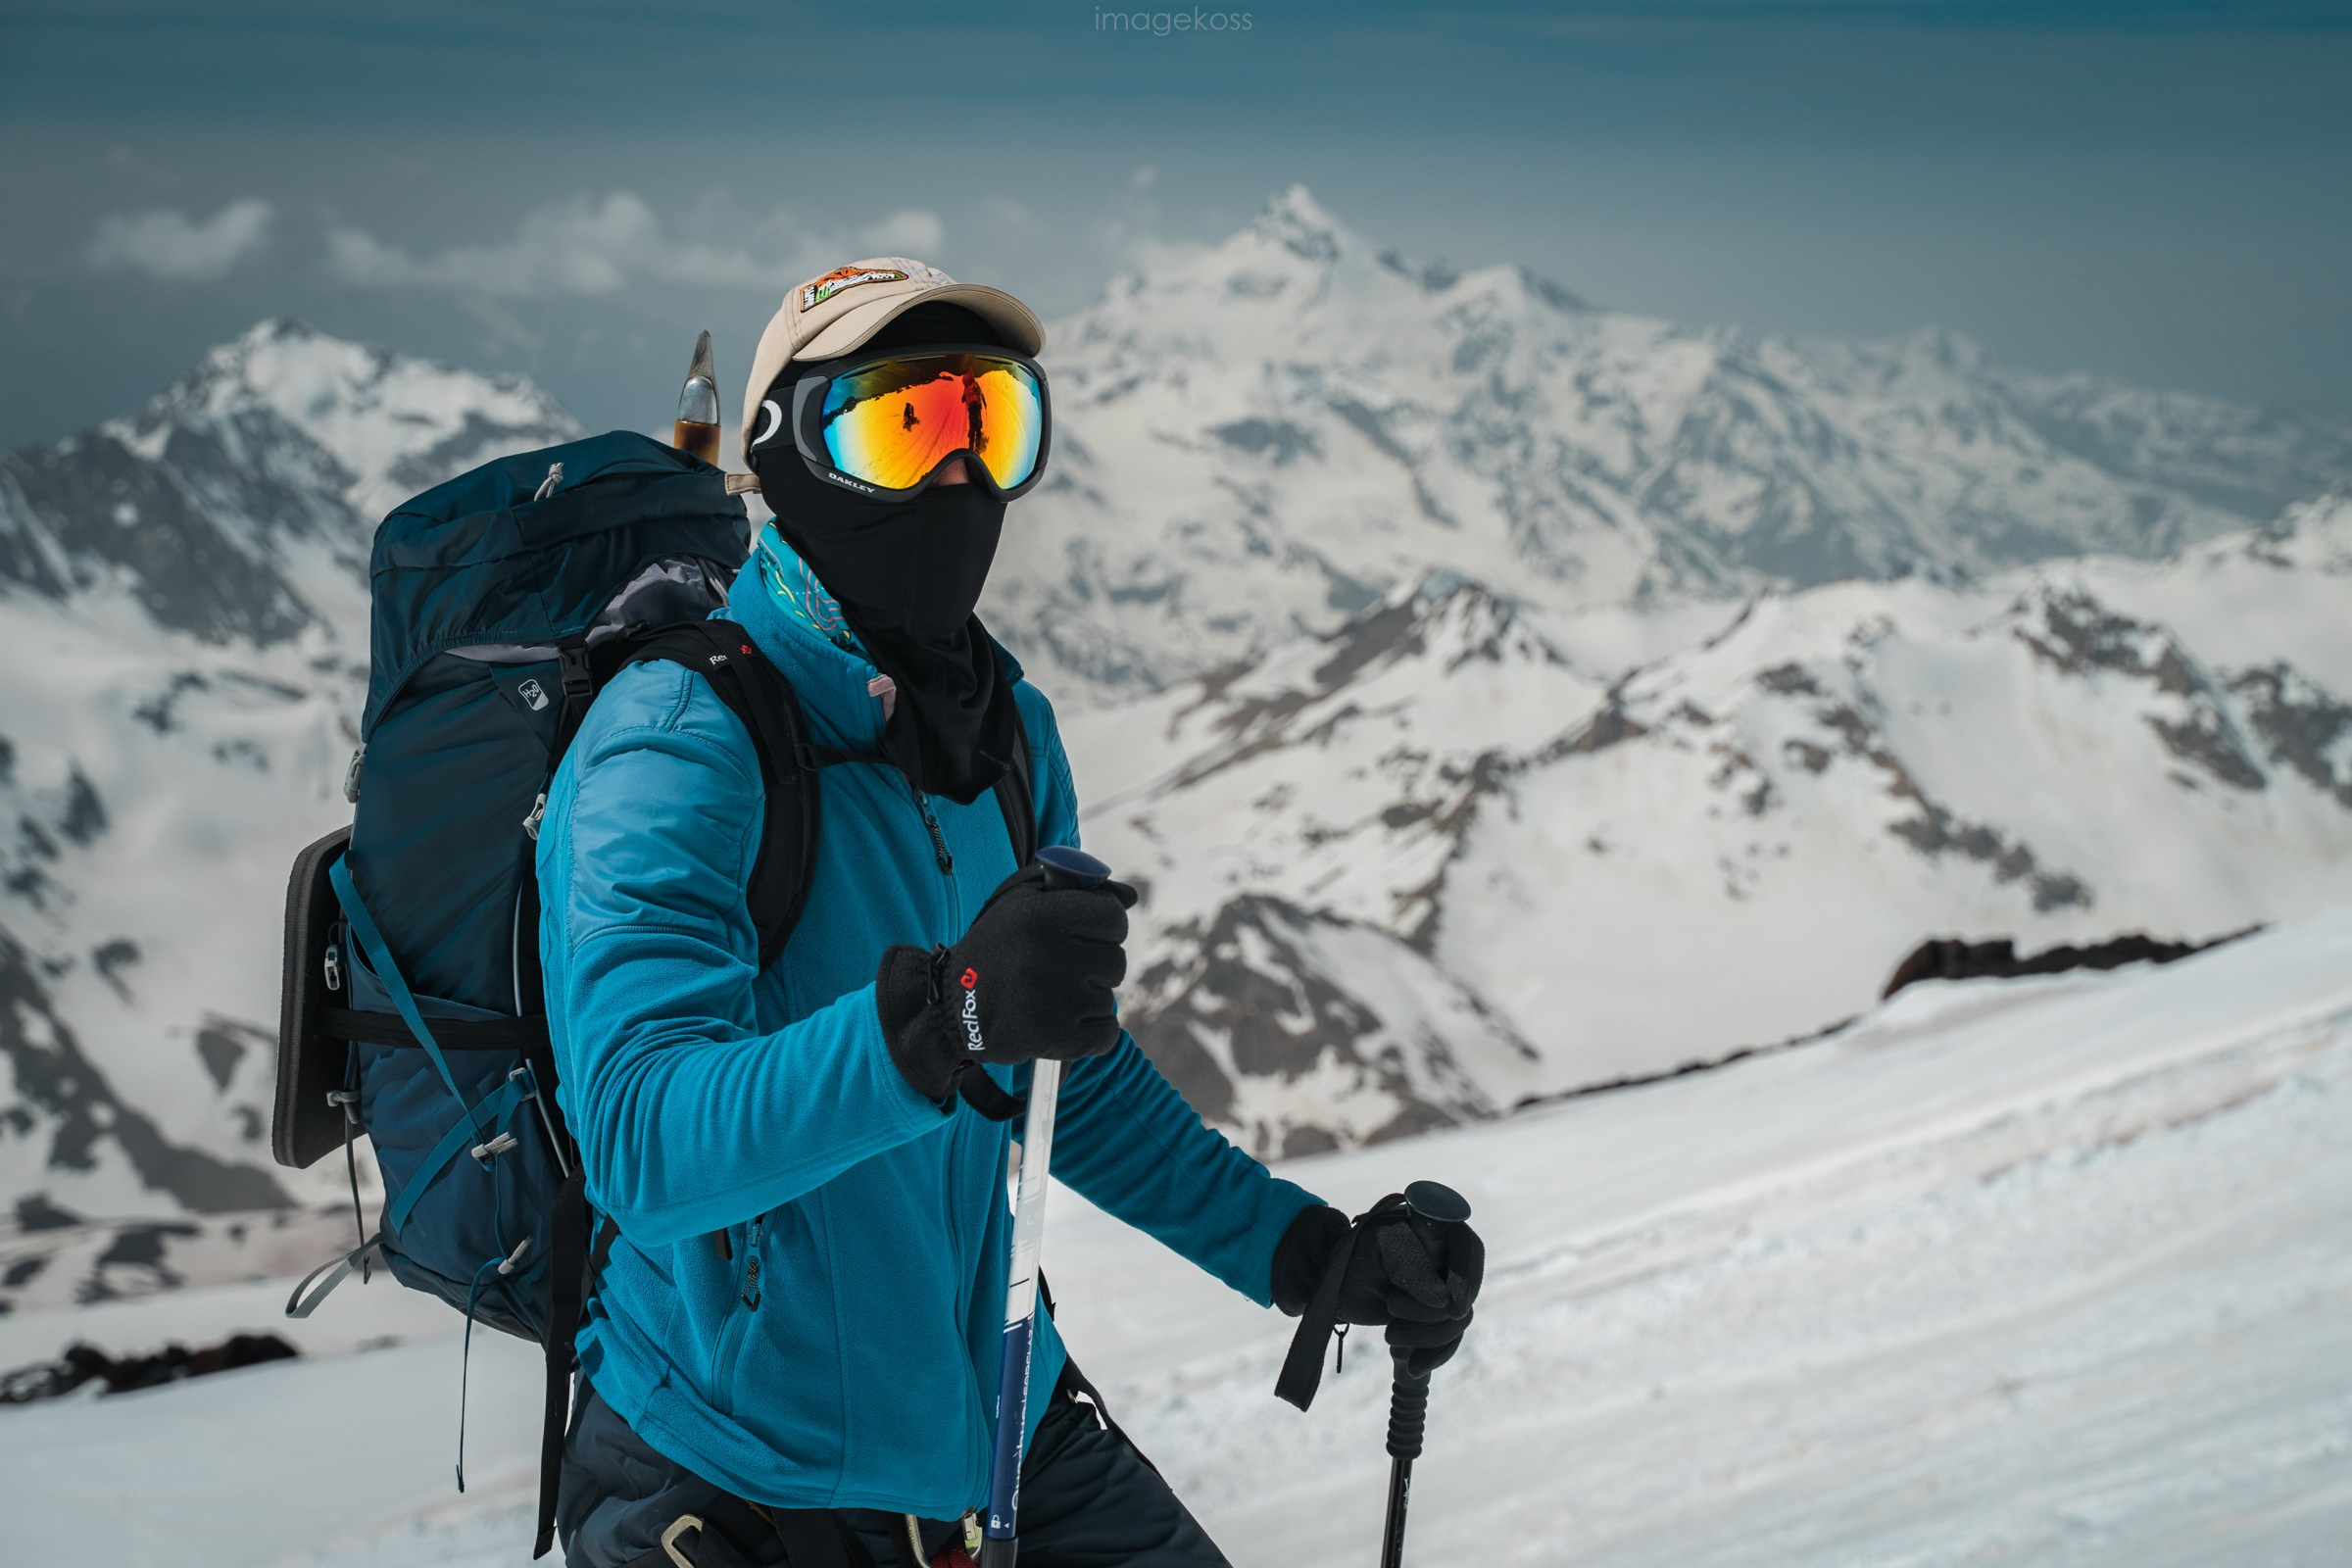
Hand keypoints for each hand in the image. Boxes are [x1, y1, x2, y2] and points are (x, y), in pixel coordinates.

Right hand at [876, 860, 1138, 1101]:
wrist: (949, 1009)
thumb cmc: (994, 951)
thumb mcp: (1021, 905)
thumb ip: (1075, 890)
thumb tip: (1131, 896)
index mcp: (1041, 915)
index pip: (1114, 917)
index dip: (1104, 928)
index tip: (1087, 936)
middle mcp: (1048, 954)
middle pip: (1116, 961)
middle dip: (1094, 967)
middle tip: (1060, 971)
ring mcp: (1053, 999)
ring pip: (1108, 999)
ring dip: (1086, 1001)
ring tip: (1048, 998)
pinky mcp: (1055, 1038)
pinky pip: (1106, 1034)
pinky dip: (1091, 1033)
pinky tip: (1062, 1023)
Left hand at [1273, 1195, 1483, 1377]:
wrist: (1332, 1284)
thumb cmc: (1350, 1258)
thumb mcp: (1377, 1255)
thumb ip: (1411, 1268)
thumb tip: (1443, 1300)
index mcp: (1435, 1230)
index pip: (1468, 1249)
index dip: (1466, 1277)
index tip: (1454, 1308)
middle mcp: (1447, 1259)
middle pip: (1466, 1291)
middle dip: (1434, 1315)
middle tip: (1391, 1310)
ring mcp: (1444, 1289)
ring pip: (1458, 1320)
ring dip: (1429, 1337)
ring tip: (1389, 1335)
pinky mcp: (1436, 1317)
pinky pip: (1449, 1339)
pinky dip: (1435, 1354)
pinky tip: (1414, 1366)